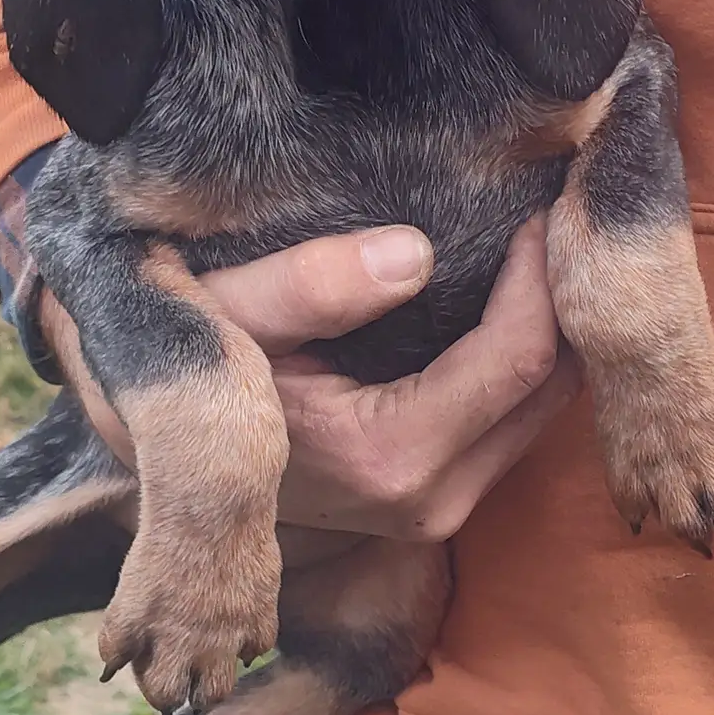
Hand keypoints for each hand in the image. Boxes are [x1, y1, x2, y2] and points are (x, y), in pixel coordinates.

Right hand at [40, 217, 579, 540]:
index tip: (540, 201)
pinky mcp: (429, 504)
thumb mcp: (222, 311)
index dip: (543, 274)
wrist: (149, 447)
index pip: (518, 358)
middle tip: (556, 212)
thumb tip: (414, 254)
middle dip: (563, 302)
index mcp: (387, 457)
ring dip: (548, 331)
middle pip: (552, 391)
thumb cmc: (181, 366)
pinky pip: (510, 425)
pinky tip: (506, 297)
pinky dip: (521, 363)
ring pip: (542, 412)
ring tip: (534, 244)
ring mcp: (432, 513)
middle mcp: (426, 502)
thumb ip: (308, 285)